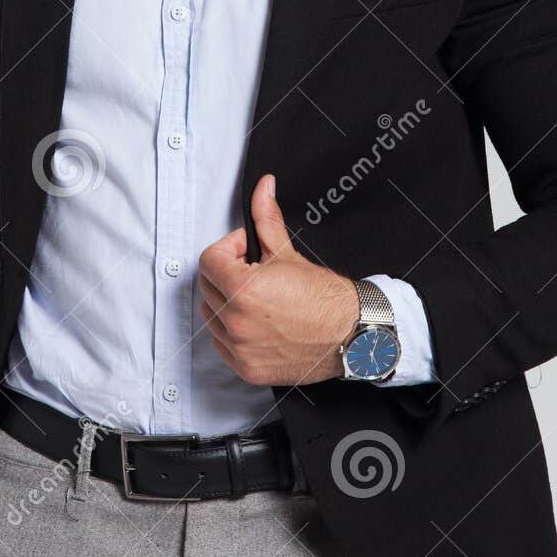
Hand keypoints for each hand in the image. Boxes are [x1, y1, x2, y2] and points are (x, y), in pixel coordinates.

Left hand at [198, 173, 359, 386]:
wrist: (350, 335)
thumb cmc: (325, 299)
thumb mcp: (288, 253)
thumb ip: (266, 217)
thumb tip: (263, 188)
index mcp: (245, 290)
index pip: (209, 260)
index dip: (228, 249)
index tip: (246, 252)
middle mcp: (238, 321)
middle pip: (206, 286)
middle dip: (226, 273)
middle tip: (253, 272)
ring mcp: (240, 348)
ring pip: (210, 315)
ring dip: (225, 302)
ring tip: (256, 297)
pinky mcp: (245, 367)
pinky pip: (220, 342)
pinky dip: (231, 330)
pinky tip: (256, 320)